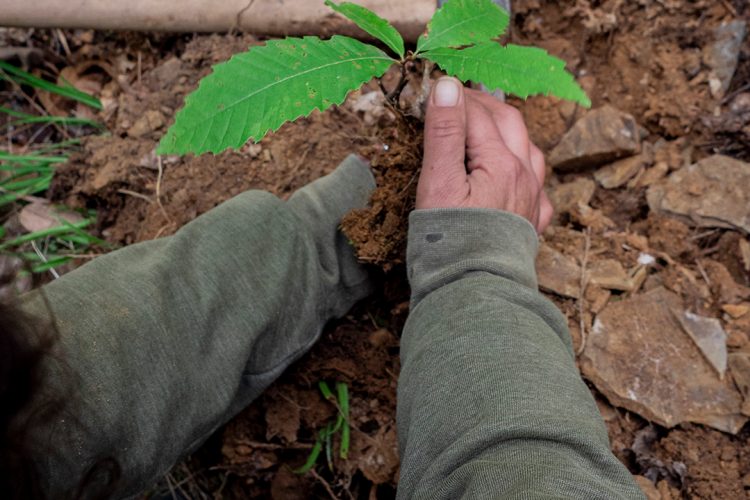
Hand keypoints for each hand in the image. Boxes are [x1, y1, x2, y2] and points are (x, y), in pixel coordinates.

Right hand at [416, 77, 552, 232]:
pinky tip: (513, 175)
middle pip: (509, 123)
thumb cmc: (451, 241)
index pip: (476, 114)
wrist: (475, 293)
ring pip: (529, 150)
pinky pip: (537, 186)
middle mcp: (525, 176)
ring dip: (508, 131)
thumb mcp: (438, 182)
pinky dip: (523, 168)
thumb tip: (446, 85)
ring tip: (487, 126)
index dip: (452, 98)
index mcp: (502, 162)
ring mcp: (533, 200)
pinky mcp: (532, 224)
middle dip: (483, 105)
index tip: (430, 91)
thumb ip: (444, 132)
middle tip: (457, 98)